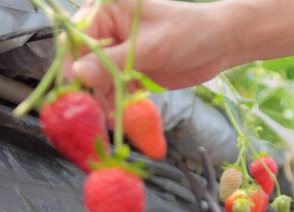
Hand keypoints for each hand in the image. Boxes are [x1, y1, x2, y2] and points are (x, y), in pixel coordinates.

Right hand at [65, 0, 234, 116]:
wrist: (219, 44)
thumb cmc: (188, 32)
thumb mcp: (149, 47)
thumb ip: (113, 62)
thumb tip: (79, 73)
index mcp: (106, 9)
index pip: (78, 39)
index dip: (74, 66)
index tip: (76, 92)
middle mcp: (107, 29)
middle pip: (84, 62)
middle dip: (88, 88)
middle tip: (91, 113)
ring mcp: (117, 51)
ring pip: (97, 80)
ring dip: (102, 100)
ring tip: (110, 119)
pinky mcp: (128, 70)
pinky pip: (114, 89)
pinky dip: (116, 103)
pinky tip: (120, 117)